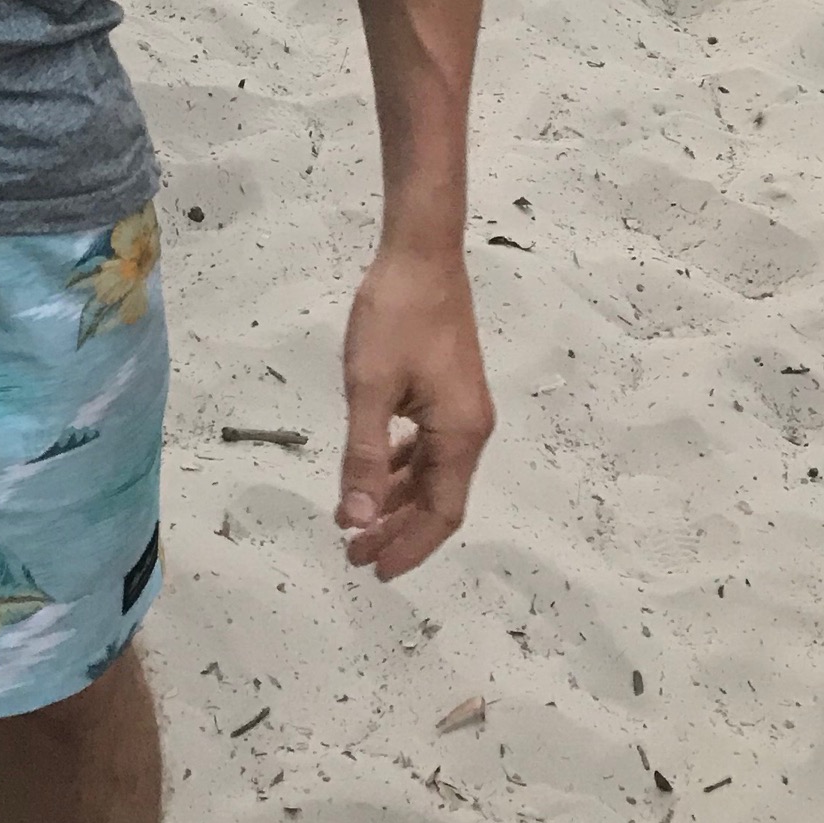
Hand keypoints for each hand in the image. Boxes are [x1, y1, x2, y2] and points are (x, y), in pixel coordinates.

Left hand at [334, 244, 493, 580]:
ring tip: (354, 519)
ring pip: (430, 473)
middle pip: (437, 499)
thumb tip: (359, 520)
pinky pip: (426, 445)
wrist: (421, 252)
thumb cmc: (395, 315)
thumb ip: (365, 458)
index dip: (409, 548)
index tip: (373, 570)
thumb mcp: (369, 389)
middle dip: (396, 530)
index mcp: (460, 434)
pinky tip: (375, 472)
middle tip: (354, 553)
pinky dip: (400, 466)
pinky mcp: (447, 389)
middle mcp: (470, 428)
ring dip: (394, 499)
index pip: (441, 514)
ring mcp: (461, 408)